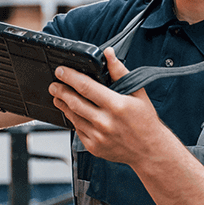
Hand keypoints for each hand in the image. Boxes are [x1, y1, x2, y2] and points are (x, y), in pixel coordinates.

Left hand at [49, 48, 178, 167]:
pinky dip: (73, 119)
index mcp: (116, 105)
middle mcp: (105, 122)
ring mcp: (98, 136)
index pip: (86, 87)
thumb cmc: (145, 121)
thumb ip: (120, 72)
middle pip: (74, 102)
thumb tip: (109, 54)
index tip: (61, 71)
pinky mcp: (94, 147)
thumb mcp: (138, 93)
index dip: (70, 77)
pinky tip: (72, 112)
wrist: (150, 151)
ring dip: (63, 104)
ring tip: (58, 96)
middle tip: (54, 84)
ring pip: (73, 116)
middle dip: (60, 90)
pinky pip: (77, 130)